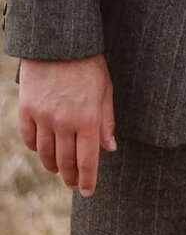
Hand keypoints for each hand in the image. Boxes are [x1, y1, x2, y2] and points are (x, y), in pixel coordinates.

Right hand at [19, 54, 116, 195]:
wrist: (60, 42)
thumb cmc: (88, 64)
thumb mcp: (105, 90)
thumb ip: (106, 121)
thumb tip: (110, 148)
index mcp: (88, 118)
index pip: (88, 161)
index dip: (88, 180)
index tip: (88, 192)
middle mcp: (65, 123)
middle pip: (66, 163)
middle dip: (71, 177)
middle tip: (75, 184)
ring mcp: (43, 118)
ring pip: (46, 155)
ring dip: (54, 166)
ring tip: (60, 170)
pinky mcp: (27, 111)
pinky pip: (30, 140)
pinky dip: (38, 149)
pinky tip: (44, 150)